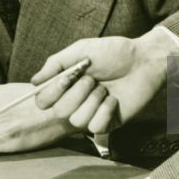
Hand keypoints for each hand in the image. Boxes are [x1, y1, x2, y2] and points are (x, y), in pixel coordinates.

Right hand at [30, 30, 175, 133]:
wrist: (144, 60)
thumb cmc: (114, 53)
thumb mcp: (81, 50)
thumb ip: (56, 63)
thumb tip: (34, 81)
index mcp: (66, 85)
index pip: (42, 101)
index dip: (50, 93)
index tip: (66, 78)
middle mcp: (75, 102)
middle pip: (59, 112)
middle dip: (77, 94)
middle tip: (92, 79)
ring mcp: (91, 114)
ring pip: (77, 121)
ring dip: (93, 101)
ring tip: (105, 89)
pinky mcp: (108, 124)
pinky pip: (96, 127)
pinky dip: (105, 111)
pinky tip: (114, 100)